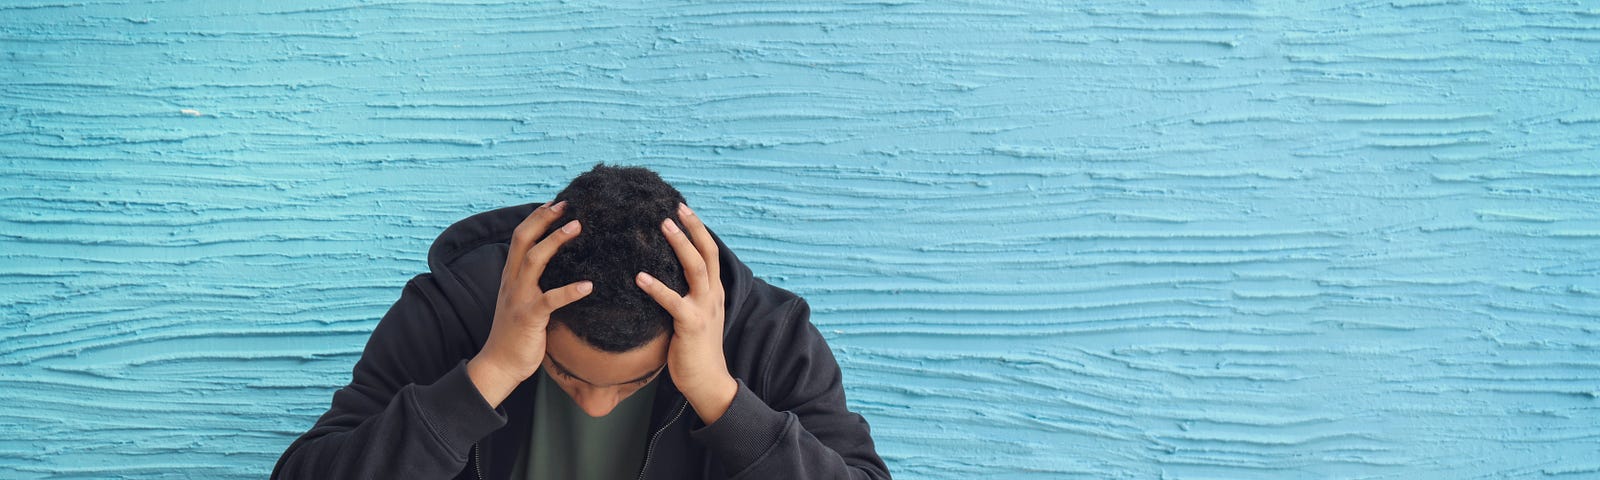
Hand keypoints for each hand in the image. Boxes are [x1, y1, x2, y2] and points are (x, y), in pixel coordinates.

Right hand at [467, 200, 591, 407]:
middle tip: (567, 204)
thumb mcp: (524, 301)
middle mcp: (511, 282)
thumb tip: (561, 268)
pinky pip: (550, 300)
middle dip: (543, 219)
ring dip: (555, 241)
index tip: (556, 202)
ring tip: (578, 227)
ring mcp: (518, 298)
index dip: (537, 218)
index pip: (520, 237)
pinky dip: (569, 291)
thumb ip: (536, 283)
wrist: (499, 364)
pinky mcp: (528, 317)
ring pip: (534, 261)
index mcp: (511, 276)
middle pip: (523, 240)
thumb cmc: (517, 333)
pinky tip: (589, 286)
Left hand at [635, 202, 736, 424]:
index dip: (698, 230)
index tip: (684, 209)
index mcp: (713, 292)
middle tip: (675, 208)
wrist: (708, 381)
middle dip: (692, 228)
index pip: (709, 253)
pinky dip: (657, 287)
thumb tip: (661, 279)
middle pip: (707, 253)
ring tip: (663, 226)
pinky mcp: (691, 325)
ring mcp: (704, 309)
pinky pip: (673, 302)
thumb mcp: (694, 316)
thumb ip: (684, 297)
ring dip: (680, 245)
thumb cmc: (695, 350)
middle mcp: (713, 295)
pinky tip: (639, 277)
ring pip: (696, 269)